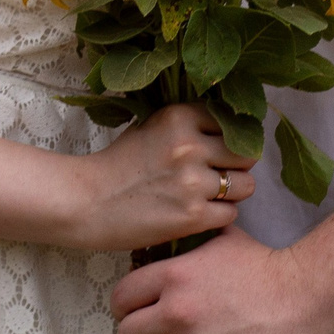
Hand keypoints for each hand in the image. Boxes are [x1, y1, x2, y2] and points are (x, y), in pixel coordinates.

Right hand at [68, 103, 256, 253]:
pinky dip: (218, 216)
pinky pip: (231, 214)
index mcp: (180, 117)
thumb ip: (188, 124)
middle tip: (217, 174)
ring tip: (208, 195)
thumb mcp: (152, 127)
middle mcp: (190, 146)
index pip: (232, 123)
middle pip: (246, 154)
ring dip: (231, 193)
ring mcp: (193, 182)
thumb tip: (230, 127)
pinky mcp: (193, 216)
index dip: (229, 138)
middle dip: (236, 165)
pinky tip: (197, 213)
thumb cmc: (118, 164)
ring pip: (245, 186)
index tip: (219, 149)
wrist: (87, 202)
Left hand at [111, 227, 333, 333]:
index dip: (130, 305)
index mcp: (172, 275)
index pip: (121, 298)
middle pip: (128, 333)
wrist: (302, 299)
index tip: (142, 309)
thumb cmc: (263, 266)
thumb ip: (187, 241)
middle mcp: (175, 312)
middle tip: (164, 331)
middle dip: (144, 332)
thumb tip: (167, 235)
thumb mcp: (221, 238)